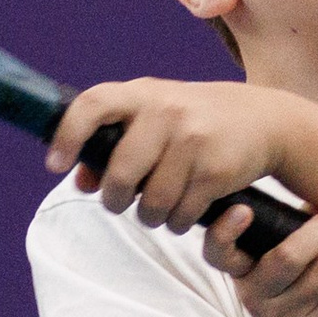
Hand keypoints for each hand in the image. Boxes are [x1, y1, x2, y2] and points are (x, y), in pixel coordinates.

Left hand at [47, 77, 295, 232]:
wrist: (263, 119)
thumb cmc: (193, 122)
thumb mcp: (154, 118)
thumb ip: (114, 143)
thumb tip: (81, 180)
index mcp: (142, 93)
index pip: (92, 105)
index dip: (68, 136)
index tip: (54, 165)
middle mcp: (166, 111)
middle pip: (120, 174)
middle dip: (115, 199)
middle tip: (121, 202)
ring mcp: (193, 140)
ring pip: (150, 203)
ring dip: (150, 216)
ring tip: (158, 208)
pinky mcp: (216, 170)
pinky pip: (181, 215)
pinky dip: (179, 222)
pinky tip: (185, 211)